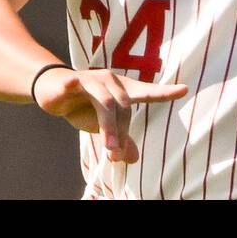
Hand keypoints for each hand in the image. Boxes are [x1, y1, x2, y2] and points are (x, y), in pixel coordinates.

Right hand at [33, 67, 188, 163]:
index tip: (184, 89)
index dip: (164, 92)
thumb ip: (119, 138)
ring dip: (108, 127)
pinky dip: (71, 84)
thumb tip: (133, 158)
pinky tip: (72, 83)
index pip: (147, 92)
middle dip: (122, 132)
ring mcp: (90, 80)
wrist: (52, 90)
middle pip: (124, 107)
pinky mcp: (69, 82)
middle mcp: (110, 81)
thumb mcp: (102, 126)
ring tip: (109, 148)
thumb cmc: (82, 106)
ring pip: (105, 103)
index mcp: (122, 90)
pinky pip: (71, 83)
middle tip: (116, 155)